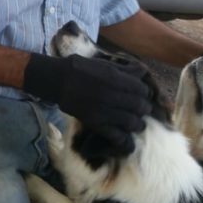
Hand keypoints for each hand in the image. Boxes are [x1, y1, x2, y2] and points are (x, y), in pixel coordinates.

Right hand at [24, 54, 151, 150]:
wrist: (57, 80)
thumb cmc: (79, 69)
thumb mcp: (103, 63)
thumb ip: (124, 69)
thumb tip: (143, 72)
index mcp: (115, 79)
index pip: (142, 90)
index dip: (145, 92)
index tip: (141, 94)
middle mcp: (111, 95)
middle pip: (140, 106)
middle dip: (143, 108)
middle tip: (139, 108)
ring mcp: (103, 110)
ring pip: (132, 122)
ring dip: (137, 123)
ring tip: (134, 122)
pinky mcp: (94, 122)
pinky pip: (116, 135)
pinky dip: (124, 139)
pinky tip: (125, 137)